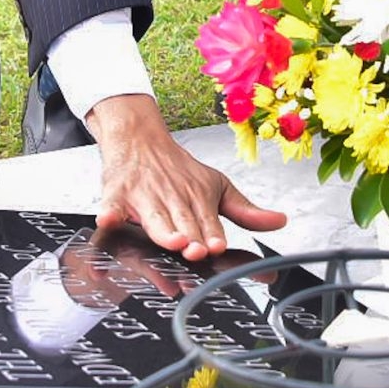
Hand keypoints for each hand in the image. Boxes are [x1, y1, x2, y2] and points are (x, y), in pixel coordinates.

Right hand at [83, 95, 286, 262]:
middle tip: (196, 249)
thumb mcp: (216, 187)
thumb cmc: (178, 170)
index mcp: (197, 199)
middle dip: (189, 237)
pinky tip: (109, 220)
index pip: (207, 221)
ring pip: (153, 217)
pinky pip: (111, 206)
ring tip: (171, 240)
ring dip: (161, 229)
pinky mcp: (117, 195)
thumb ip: (245, 211)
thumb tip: (279, 221)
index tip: (216, 244)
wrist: (140, 138)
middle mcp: (172, 199)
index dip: (211, 234)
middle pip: (182, 222)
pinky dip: (110, 213)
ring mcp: (144, 197)